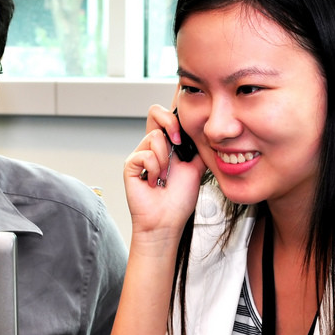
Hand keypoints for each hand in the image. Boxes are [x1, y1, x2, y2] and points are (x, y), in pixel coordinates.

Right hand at [124, 105, 205, 238]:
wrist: (167, 221)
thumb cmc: (179, 201)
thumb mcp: (196, 168)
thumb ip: (198, 149)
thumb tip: (205, 134)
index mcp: (168, 147)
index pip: (166, 117)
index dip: (176, 119)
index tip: (185, 137)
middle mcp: (153, 148)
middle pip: (154, 113)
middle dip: (170, 123)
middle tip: (178, 142)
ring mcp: (140, 155)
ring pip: (154, 137)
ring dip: (165, 160)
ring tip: (164, 177)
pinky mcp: (130, 165)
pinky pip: (144, 154)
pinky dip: (154, 169)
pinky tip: (154, 182)